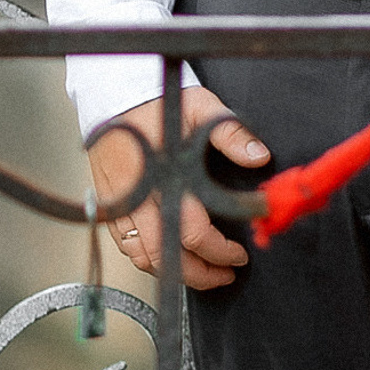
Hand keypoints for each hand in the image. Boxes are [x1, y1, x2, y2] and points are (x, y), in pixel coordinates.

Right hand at [87, 86, 270, 293]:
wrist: (114, 95)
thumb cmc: (159, 102)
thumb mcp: (201, 108)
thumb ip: (231, 134)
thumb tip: (260, 157)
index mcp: (165, 177)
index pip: (193, 232)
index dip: (220, 251)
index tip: (239, 255)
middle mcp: (139, 197)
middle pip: (166, 257)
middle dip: (199, 274)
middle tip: (225, 274)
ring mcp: (120, 205)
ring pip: (144, 258)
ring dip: (174, 273)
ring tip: (203, 273)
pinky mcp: (110, 207)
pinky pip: (126, 247)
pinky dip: (150, 260)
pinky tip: (171, 258)